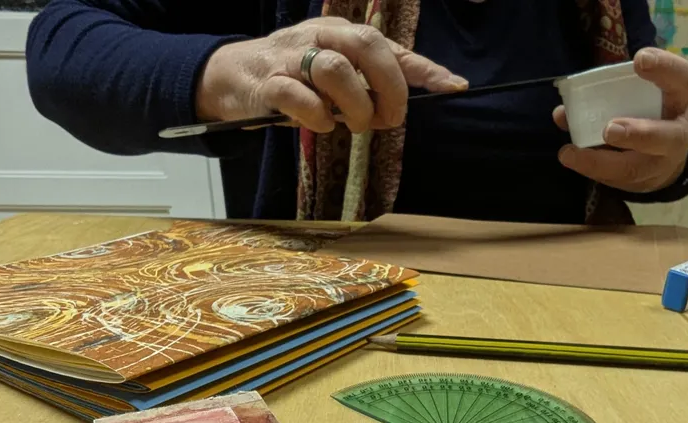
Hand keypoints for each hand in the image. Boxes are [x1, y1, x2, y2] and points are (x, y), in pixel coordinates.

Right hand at [196, 17, 468, 133]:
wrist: (234, 76)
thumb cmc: (296, 75)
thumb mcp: (337, 71)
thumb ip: (372, 80)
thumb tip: (411, 99)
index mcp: (339, 32)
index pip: (389, 45)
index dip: (423, 67)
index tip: (453, 86)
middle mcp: (318, 36)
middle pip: (364, 46)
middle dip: (387, 86)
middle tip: (388, 118)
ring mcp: (291, 59)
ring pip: (333, 69)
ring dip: (353, 105)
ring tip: (352, 124)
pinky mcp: (267, 84)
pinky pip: (297, 97)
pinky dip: (317, 117)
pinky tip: (320, 125)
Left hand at [554, 47, 687, 192]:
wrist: (666, 155)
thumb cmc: (647, 112)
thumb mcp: (636, 97)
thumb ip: (604, 96)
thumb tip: (562, 112)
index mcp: (677, 100)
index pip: (680, 79)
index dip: (664, 68)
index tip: (640, 60)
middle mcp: (677, 133)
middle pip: (666, 137)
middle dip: (637, 134)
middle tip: (610, 129)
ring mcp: (661, 163)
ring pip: (636, 168)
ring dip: (602, 162)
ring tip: (571, 155)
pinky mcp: (644, 183)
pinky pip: (618, 181)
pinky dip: (591, 170)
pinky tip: (573, 161)